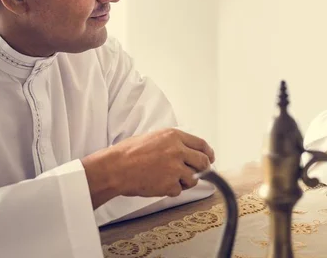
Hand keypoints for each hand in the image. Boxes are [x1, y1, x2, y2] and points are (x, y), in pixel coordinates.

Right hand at [82, 128, 214, 208]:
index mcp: (174, 136)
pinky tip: (159, 184)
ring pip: (193, 179)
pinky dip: (171, 190)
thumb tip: (188, 151)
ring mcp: (175, 168)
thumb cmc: (129, 153)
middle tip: (197, 172)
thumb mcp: (154, 137)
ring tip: (169, 178)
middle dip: (203, 169)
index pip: (201, 144)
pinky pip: (179, 190)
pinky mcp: (170, 184)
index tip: (210, 158)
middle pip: (203, 162)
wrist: (116, 168)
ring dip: (185, 181)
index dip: (208, 152)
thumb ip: (173, 142)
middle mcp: (178, 150)